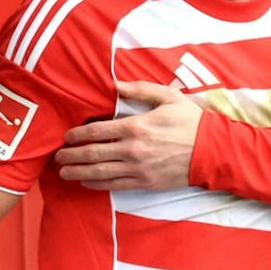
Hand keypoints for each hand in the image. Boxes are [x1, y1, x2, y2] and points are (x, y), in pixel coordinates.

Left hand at [55, 81, 202, 190]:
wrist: (212, 152)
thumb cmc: (191, 122)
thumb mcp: (168, 97)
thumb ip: (140, 89)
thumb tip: (115, 83)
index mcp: (135, 127)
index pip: (97, 131)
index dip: (78, 135)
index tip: (67, 136)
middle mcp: (132, 150)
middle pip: (93, 154)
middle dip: (71, 156)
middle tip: (58, 157)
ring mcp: (137, 169)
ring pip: (100, 173)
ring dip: (78, 173)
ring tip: (64, 173)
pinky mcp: (145, 182)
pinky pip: (115, 185)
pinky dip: (98, 185)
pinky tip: (87, 183)